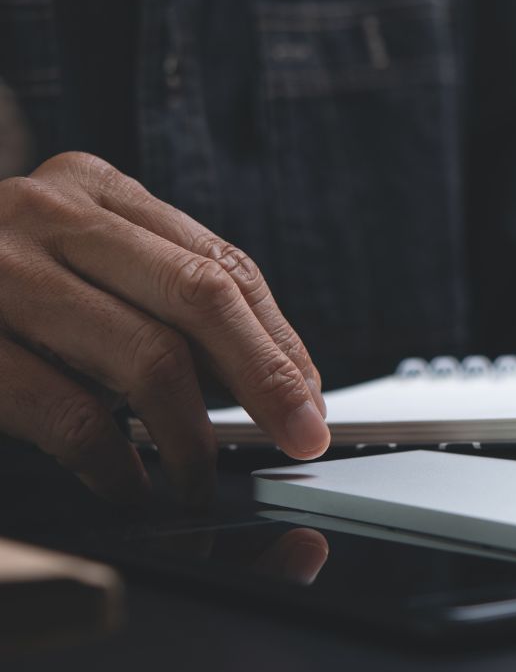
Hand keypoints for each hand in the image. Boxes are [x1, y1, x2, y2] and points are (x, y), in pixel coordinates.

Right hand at [0, 152, 328, 504]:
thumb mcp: (77, 258)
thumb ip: (157, 291)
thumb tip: (275, 376)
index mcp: (94, 186)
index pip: (221, 263)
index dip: (279, 340)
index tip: (311, 398)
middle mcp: (47, 211)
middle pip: (201, 297)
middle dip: (267, 378)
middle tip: (301, 435)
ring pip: (144, 356)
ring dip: (193, 435)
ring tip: (202, 479)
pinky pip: (66, 412)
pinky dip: (115, 461)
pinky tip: (131, 485)